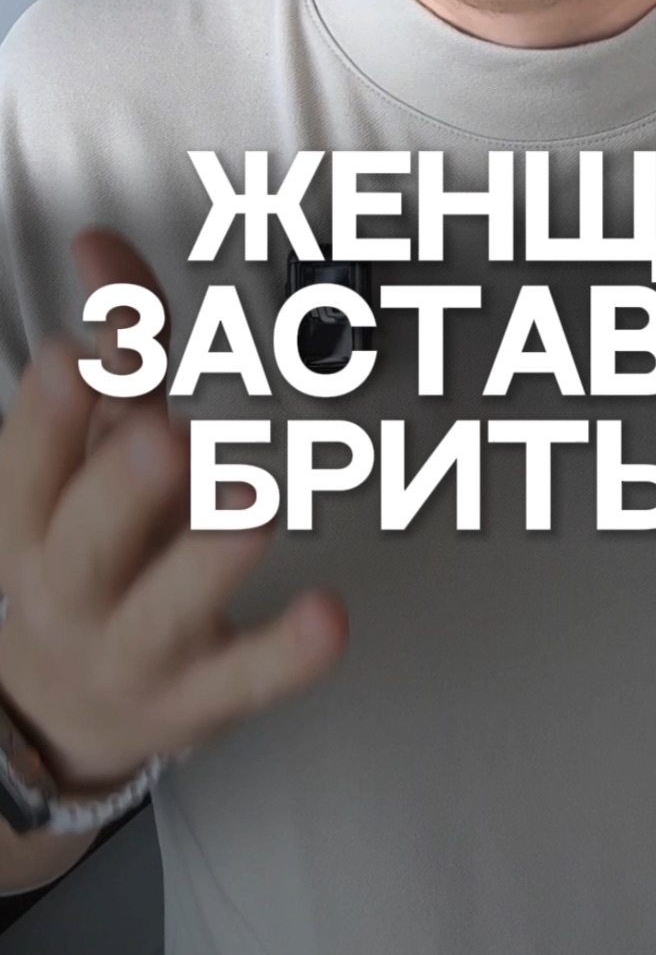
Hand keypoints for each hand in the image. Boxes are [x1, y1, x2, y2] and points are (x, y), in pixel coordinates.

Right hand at [0, 230, 347, 796]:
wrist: (65, 710)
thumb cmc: (86, 545)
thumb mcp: (88, 446)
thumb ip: (116, 341)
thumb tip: (100, 244)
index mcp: (32, 518)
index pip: (28, 466)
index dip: (48, 417)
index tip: (75, 361)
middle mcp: (72, 586)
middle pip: (85, 541)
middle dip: (121, 488)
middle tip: (167, 438)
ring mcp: (135, 648)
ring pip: (164, 611)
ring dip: (207, 559)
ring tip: (253, 504)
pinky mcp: (202, 695)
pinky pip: (247, 679)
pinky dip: (286, 652)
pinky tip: (327, 616)